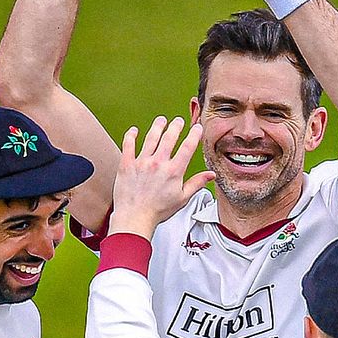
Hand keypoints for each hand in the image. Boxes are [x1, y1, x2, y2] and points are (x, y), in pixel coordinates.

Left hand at [110, 116, 213, 237]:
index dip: (194, 135)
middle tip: (178, 121)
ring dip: (157, 126)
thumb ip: (197, 183)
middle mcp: (158, 163)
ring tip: (161, 120)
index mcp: (173, 171)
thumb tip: (211, 175)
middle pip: (169, 137)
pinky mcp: (126, 164)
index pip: (187, 147)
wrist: (135, 217)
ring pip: (150, 138)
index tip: (197, 128)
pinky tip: (134, 130)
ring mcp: (141, 162)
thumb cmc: (157, 211)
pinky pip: (128, 145)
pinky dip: (131, 135)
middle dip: (176, 126)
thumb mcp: (182, 198)